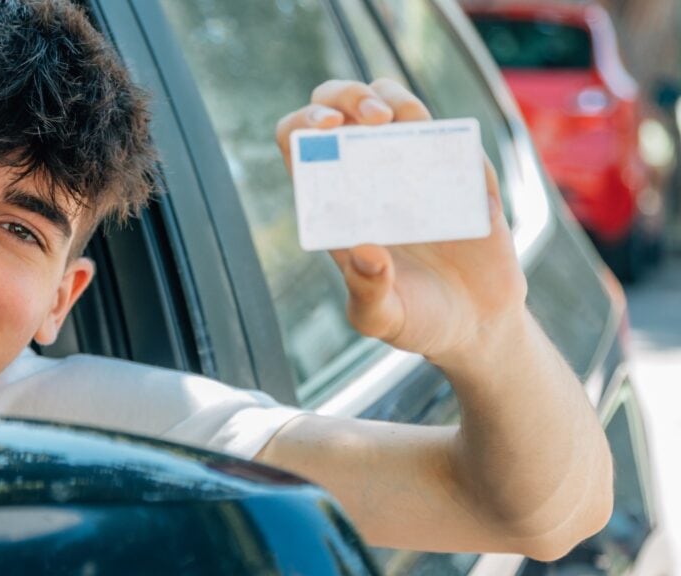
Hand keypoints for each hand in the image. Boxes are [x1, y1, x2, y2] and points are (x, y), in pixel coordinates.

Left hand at [275, 79, 527, 364]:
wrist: (478, 326)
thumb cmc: (418, 321)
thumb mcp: (384, 318)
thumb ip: (369, 292)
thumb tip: (366, 251)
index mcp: (334, 203)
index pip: (301, 145)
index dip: (303, 125)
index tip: (323, 130)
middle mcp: (368, 176)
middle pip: (340, 107)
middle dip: (344, 94)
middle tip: (365, 118)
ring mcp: (415, 166)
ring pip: (391, 101)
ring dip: (389, 96)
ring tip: (392, 121)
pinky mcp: (460, 169)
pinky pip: (446, 128)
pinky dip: (439, 125)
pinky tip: (439, 148)